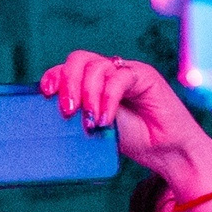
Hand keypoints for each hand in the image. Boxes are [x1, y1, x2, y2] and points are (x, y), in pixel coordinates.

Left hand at [40, 51, 211, 191]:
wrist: (166, 152)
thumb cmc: (132, 141)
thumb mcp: (96, 127)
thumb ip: (78, 115)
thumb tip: (51, 116)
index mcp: (94, 82)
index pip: (67, 68)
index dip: (54, 76)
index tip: (45, 94)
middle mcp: (109, 72)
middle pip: (79, 59)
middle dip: (68, 82)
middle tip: (67, 110)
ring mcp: (127, 72)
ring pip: (97, 67)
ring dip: (88, 94)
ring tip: (90, 121)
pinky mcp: (145, 76)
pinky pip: (119, 78)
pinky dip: (108, 99)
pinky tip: (106, 120)